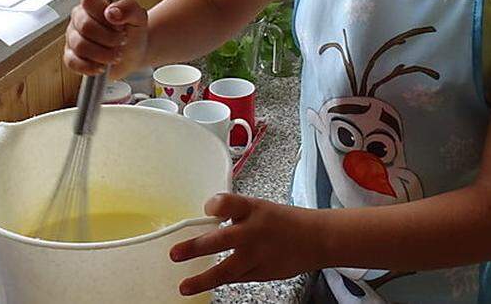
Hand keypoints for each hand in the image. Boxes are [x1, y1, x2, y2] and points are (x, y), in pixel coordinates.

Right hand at [63, 0, 147, 78]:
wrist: (134, 53)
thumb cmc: (133, 32)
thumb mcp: (139, 17)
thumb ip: (129, 8)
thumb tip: (112, 12)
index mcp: (94, 3)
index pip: (89, 0)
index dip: (105, 13)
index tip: (119, 25)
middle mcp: (80, 18)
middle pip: (85, 26)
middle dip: (109, 38)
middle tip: (122, 42)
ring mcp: (73, 37)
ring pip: (80, 45)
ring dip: (103, 54)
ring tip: (116, 55)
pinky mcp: (71, 56)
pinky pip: (72, 62)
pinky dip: (90, 67)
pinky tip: (102, 66)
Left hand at [170, 193, 321, 295]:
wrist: (316, 238)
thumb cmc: (284, 221)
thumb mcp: (259, 208)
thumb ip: (233, 215)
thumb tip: (205, 222)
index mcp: (252, 209)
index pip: (228, 203)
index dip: (214, 206)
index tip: (205, 210)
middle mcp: (253, 232)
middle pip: (221, 239)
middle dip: (195, 248)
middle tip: (175, 254)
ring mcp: (257, 255)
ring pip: (226, 270)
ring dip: (203, 280)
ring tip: (184, 287)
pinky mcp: (261, 273)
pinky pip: (236, 279)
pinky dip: (219, 281)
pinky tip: (204, 284)